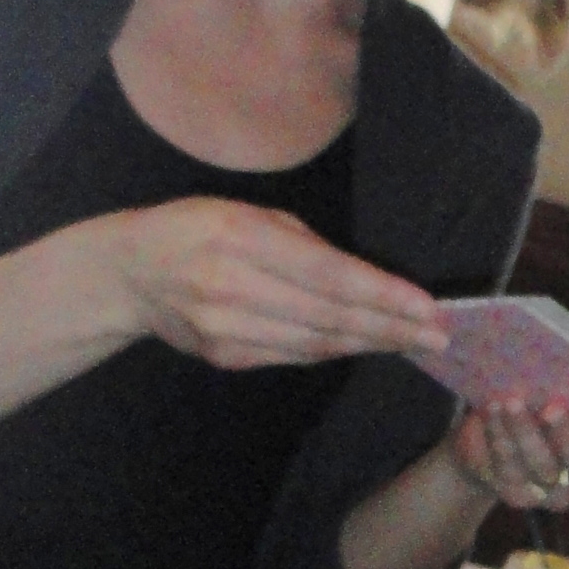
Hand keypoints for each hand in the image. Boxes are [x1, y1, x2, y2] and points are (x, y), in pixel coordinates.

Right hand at [111, 200, 448, 369]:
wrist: (129, 274)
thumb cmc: (196, 228)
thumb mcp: (247, 212)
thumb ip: (304, 244)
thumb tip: (365, 280)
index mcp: (241, 238)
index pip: (329, 275)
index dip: (383, 294)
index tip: (427, 306)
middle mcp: (232, 287)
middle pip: (330, 316)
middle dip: (391, 326)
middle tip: (438, 333)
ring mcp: (226, 329)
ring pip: (316, 344)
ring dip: (371, 343)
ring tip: (413, 341)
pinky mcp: (225, 356)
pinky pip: (294, 356)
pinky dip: (335, 351)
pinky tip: (366, 344)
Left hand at [446, 400, 568, 514]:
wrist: (496, 437)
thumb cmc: (542, 401)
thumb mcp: (561, 391)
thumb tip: (560, 362)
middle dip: (568, 436)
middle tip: (553, 407)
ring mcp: (553, 493)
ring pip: (542, 467)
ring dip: (526, 432)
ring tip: (512, 401)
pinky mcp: (518, 495)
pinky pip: (509, 469)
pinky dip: (500, 437)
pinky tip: (494, 410)